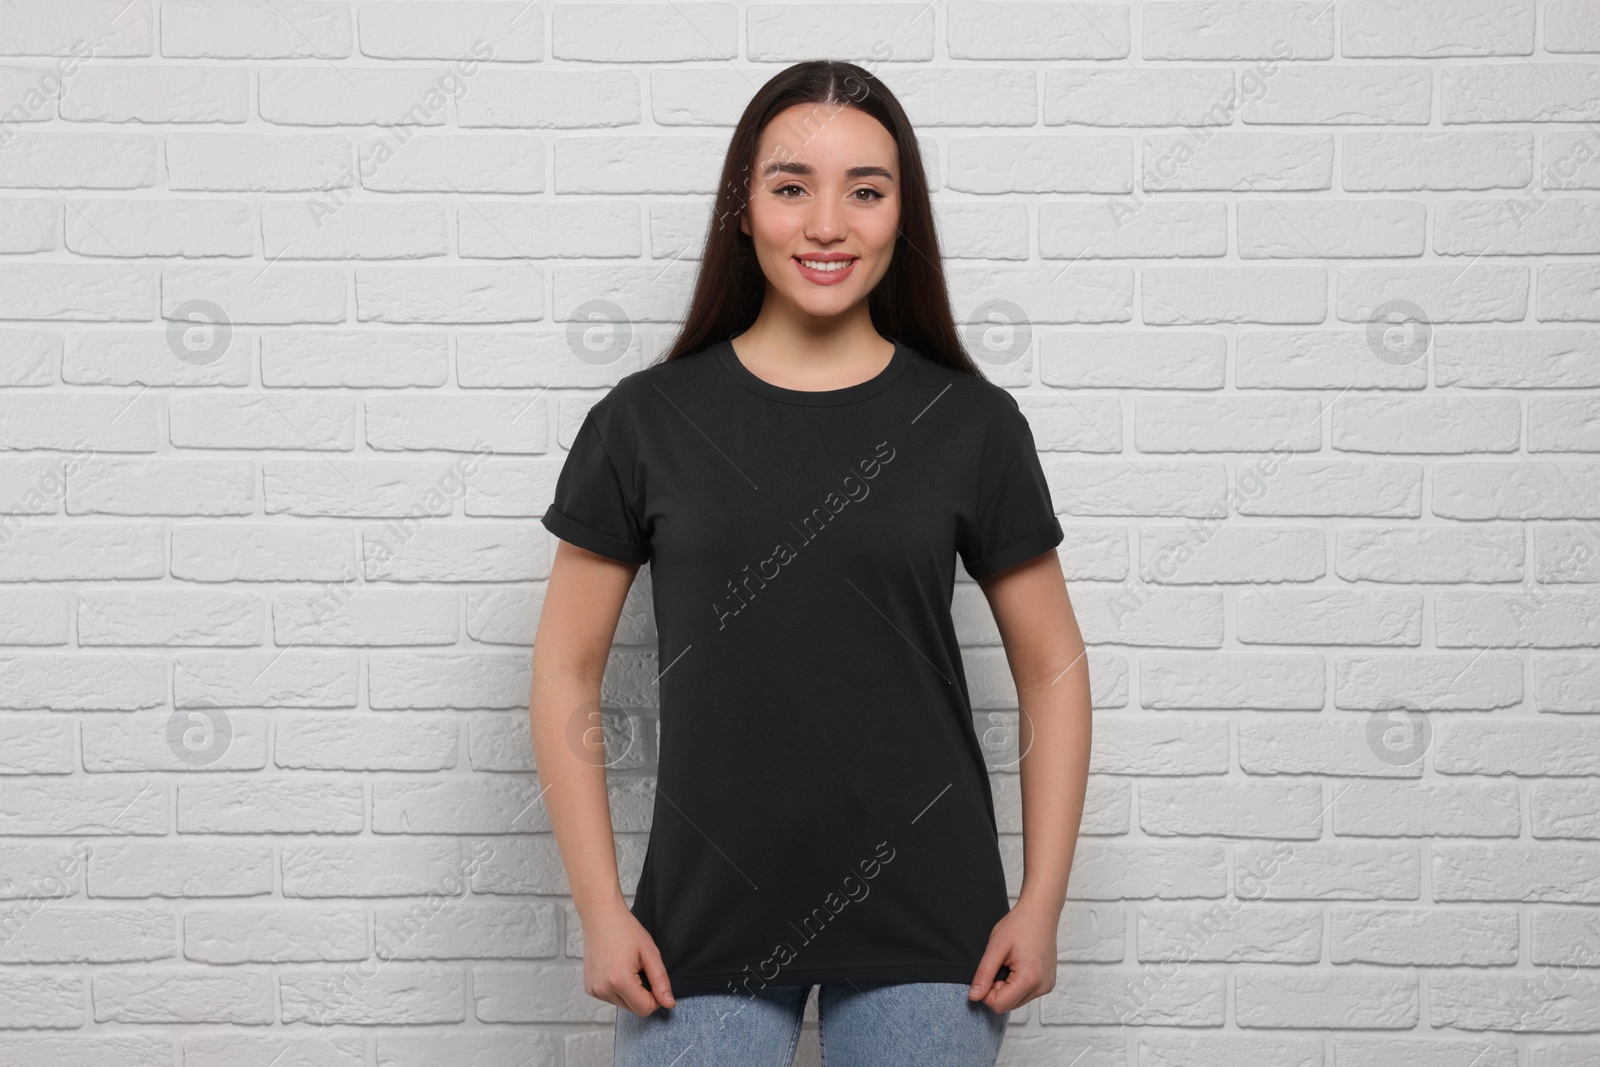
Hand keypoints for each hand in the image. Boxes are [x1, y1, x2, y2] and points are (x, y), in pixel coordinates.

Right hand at [579, 898, 676, 1016]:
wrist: (600, 916)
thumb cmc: (626, 930)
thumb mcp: (650, 953)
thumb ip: (661, 981)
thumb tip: (669, 1003)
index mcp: (619, 981)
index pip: (645, 1009)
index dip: (656, 997)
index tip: (654, 979)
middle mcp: (603, 989)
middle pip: (634, 1009)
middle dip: (643, 994)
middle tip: (640, 969)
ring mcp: (594, 990)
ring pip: (623, 1005)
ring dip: (630, 993)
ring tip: (627, 967)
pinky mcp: (589, 989)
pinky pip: (611, 998)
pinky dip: (618, 989)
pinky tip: (616, 970)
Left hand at [967, 895, 1058, 1012]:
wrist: (1040, 912)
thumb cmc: (1019, 925)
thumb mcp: (996, 947)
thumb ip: (984, 974)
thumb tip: (973, 997)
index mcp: (1029, 980)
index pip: (999, 1005)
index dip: (987, 992)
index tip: (989, 971)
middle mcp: (1041, 987)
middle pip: (1008, 1005)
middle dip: (997, 989)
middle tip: (999, 965)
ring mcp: (1047, 986)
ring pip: (1016, 1001)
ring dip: (1007, 987)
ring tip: (1010, 963)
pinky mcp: (1048, 983)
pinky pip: (1026, 993)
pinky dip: (1016, 984)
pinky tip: (1018, 965)